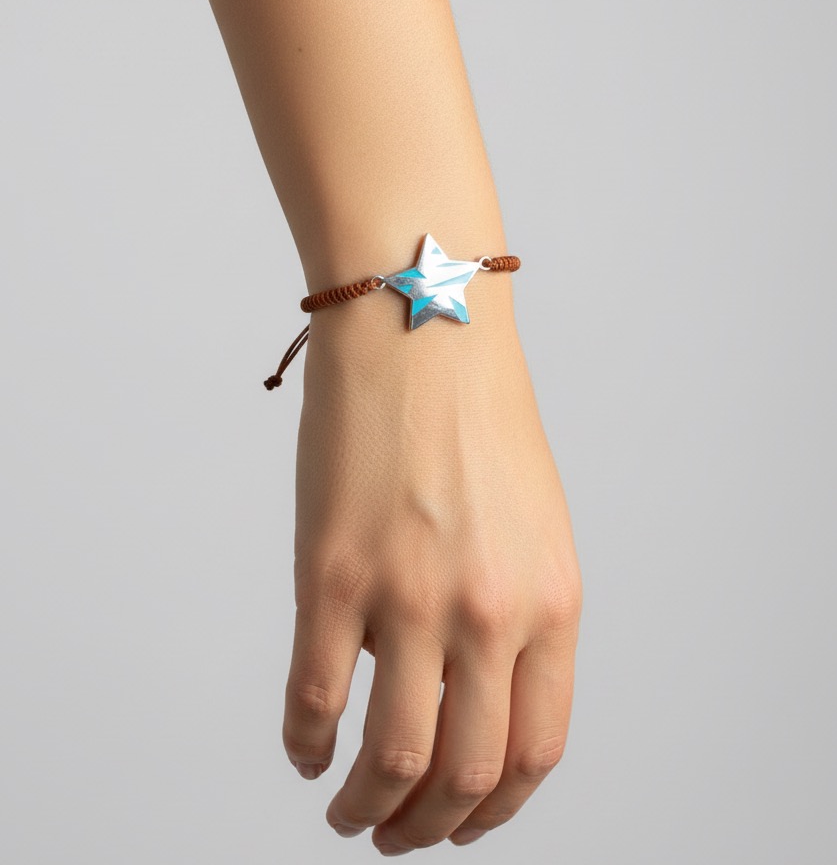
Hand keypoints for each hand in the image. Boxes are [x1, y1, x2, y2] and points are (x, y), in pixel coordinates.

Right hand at [282, 280, 581, 852]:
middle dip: (428, 826)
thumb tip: (471, 692)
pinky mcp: (332, 575)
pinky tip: (304, 750)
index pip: (534, 750)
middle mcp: (488, 612)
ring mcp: (408, 597)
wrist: (421, 332)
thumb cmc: (478, 420)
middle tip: (398, 836)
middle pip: (464, 773)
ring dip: (365, 808)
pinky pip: (313, 699)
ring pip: (390, 758)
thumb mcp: (533, 525)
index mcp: (550, 601)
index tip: (463, 823)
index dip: (496, 809)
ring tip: (348, 814)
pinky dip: (304, 744)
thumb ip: (517, 615)